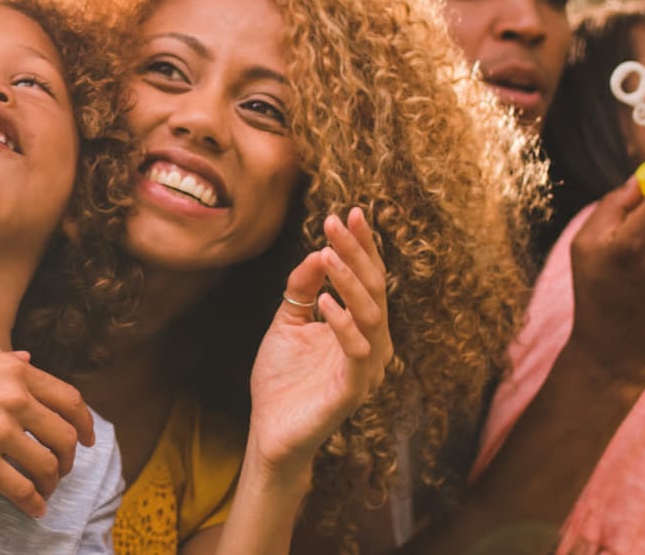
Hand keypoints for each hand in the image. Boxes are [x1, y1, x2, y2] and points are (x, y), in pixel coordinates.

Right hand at [0, 336, 94, 517]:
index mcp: (12, 370)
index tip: (88, 436)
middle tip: (63, 467)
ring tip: (45, 489)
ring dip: (52, 481)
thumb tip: (26, 357)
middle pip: (65, 435)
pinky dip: (32, 503)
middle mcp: (12, 399)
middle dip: (70, 456)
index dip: (85, 421)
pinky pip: (21, 489)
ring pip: (47, 465)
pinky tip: (33, 509)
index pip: (68, 398)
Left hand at [246, 208, 392, 471]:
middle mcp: (371, 344)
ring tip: (328, 253)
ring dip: (350, 281)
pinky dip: (343, 324)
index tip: (350, 213)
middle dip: (357, 254)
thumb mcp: (287, 322)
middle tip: (337, 223)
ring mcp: (365, 368)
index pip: (367, 280)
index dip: (362, 247)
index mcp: (359, 327)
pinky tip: (324, 302)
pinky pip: (356, 351)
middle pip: (374, 291)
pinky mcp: (352, 391)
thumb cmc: (282, 380)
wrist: (269, 431)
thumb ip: (302, 289)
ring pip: (371, 316)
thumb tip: (318, 251)